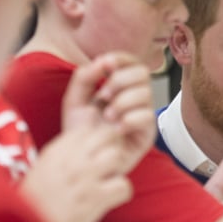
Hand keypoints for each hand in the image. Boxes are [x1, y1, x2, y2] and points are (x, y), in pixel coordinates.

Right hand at [21, 122, 132, 221]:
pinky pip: (123, 185)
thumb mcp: (42, 170)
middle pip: (107, 135)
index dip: (97, 140)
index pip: (88, 129)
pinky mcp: (95, 198)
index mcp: (55, 152)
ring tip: (108, 184)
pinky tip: (111, 200)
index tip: (95, 154)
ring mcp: (84, 178)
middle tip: (109, 166)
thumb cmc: (31, 206)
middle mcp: (71, 160)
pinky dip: (122, 194)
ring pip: (117, 157)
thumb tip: (87, 124)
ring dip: (117, 170)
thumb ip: (64, 151)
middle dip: (113, 147)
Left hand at [62, 52, 156, 173]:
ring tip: (107, 117)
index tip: (106, 65)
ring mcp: (143, 115)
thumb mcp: (75, 101)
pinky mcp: (147, 133)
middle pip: (143, 73)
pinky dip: (130, 119)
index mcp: (121, 87)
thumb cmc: (80, 133)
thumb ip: (85, 77)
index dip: (122, 58)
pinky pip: (147, 117)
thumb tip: (103, 61)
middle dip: (120, 81)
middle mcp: (136, 97)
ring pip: (146, 93)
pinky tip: (117, 129)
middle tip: (103, 96)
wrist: (80, 162)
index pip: (132, 62)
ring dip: (123, 102)